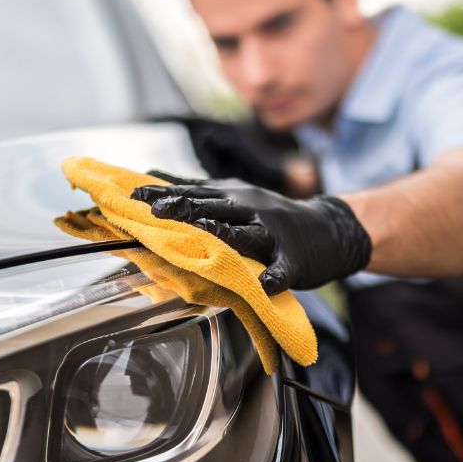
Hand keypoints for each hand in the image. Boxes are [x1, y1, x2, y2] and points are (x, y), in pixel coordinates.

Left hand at [132, 177, 370, 294]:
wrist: (329, 229)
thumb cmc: (272, 217)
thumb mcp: (237, 196)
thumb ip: (199, 192)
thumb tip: (155, 177)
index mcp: (234, 195)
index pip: (193, 191)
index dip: (164, 193)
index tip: (133, 195)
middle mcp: (250, 209)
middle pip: (213, 207)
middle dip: (183, 208)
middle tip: (153, 211)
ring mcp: (272, 234)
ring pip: (244, 234)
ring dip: (222, 235)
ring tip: (202, 236)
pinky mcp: (293, 260)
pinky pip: (281, 270)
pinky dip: (272, 277)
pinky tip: (263, 283)